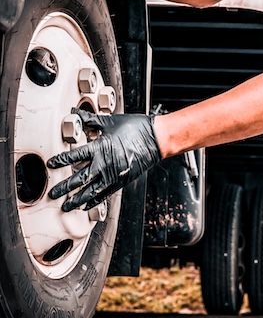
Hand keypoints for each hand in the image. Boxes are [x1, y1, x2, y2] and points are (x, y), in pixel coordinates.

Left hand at [47, 110, 161, 210]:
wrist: (157, 139)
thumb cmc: (136, 128)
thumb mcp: (110, 122)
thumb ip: (90, 120)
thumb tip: (75, 112)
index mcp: (100, 148)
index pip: (74, 156)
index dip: (60, 161)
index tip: (50, 165)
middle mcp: (105, 164)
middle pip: (79, 179)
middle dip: (64, 188)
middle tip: (52, 194)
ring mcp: (113, 175)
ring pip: (91, 191)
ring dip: (77, 199)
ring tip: (66, 205)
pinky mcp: (122, 181)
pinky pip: (105, 194)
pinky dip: (94, 201)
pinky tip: (86, 205)